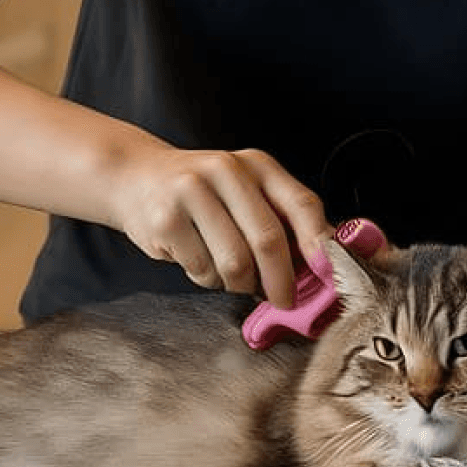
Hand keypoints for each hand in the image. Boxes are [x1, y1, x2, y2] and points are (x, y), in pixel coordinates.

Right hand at [112, 140, 331, 308]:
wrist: (137, 177)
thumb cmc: (205, 192)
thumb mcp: (247, 190)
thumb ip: (284, 219)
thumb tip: (327, 260)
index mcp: (257, 165)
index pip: (301, 203)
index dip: (319, 243)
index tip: (328, 275)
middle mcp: (226, 170)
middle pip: (268, 239)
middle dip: (281, 281)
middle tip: (284, 301)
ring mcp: (192, 191)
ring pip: (235, 263)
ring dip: (239, 283)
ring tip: (234, 274)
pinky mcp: (166, 218)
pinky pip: (202, 270)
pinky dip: (208, 279)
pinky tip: (201, 261)